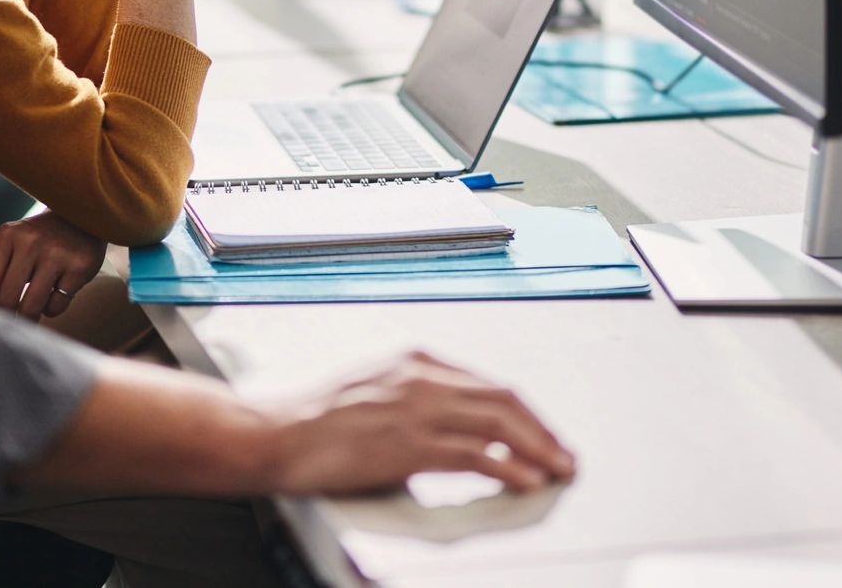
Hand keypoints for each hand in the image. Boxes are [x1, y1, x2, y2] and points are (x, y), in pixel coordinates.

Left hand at [0, 211, 107, 320]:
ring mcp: (56, 254)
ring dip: (28, 318)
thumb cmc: (40, 239)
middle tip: (9, 325)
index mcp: (8, 235)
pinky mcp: (79, 266)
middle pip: (6, 298)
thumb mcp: (14, 242)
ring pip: (31, 307)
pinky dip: (52, 309)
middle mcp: (30, 242)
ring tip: (29, 315)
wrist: (81, 218)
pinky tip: (55, 294)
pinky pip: (56, 306)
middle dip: (6, 318)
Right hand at [267, 351, 574, 493]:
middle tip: (564, 455)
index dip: (526, 413)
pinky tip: (525, 480)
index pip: (489, 384)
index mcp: (417, 360)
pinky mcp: (408, 443)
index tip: (545, 434)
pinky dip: (508, 468)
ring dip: (536, 449)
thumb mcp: (377, 393)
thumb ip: (418, 405)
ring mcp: (416, 408)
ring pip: (497, 424)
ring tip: (557, 469)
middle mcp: (422, 376)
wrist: (277, 434)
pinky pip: (474, 455)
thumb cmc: (319, 422)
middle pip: (504, 399)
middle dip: (542, 430)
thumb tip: (456, 437)